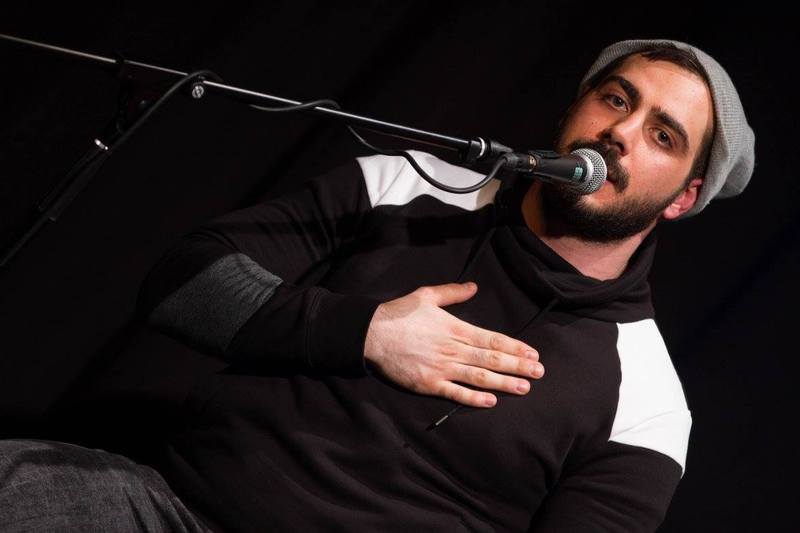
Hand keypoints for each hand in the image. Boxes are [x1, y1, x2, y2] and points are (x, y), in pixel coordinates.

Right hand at [363, 282, 543, 407]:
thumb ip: (453, 293)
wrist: (371, 334)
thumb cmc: (398, 313)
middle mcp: (453, 349)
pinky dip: (474, 399)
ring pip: (479, 377)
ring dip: (504, 383)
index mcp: (455, 328)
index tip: (533, 353)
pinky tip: (491, 402)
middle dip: (518, 366)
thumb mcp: (426, 295)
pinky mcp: (428, 384)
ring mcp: (441, 368)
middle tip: (539, 372)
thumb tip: (473, 287)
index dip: (515, 347)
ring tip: (525, 387)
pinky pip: (455, 393)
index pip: (492, 339)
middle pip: (492, 358)